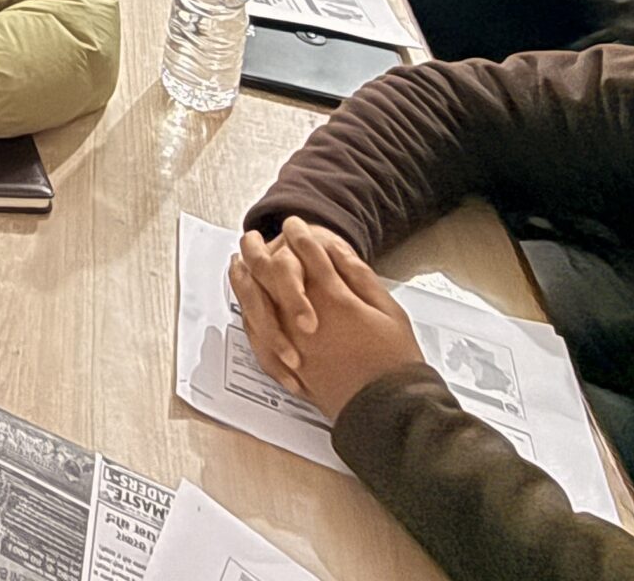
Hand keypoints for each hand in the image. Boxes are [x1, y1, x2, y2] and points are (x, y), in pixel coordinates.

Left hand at [230, 217, 423, 421]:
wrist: (390, 409)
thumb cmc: (394, 360)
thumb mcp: (388, 310)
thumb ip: (359, 278)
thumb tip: (336, 252)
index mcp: (333, 299)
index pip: (308, 255)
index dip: (300, 235)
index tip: (295, 224)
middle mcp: (305, 318)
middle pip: (271, 272)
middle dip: (260, 249)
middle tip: (255, 237)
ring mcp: (292, 342)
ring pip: (256, 302)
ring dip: (244, 278)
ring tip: (239, 262)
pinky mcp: (288, 366)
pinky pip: (256, 337)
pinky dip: (247, 316)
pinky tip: (244, 305)